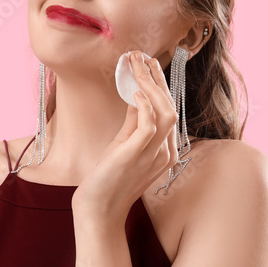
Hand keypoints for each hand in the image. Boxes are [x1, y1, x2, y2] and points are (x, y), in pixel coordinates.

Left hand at [72, 49, 179, 220]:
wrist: (98, 209)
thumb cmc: (108, 179)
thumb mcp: (125, 145)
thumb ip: (134, 122)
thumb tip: (136, 95)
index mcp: (165, 151)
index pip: (169, 111)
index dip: (160, 86)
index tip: (148, 65)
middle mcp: (165, 153)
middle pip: (170, 107)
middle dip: (156, 79)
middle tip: (142, 57)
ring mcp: (154, 155)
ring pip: (165, 112)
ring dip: (150, 85)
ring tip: (137, 66)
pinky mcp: (137, 154)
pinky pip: (149, 124)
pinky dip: (144, 104)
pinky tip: (135, 91)